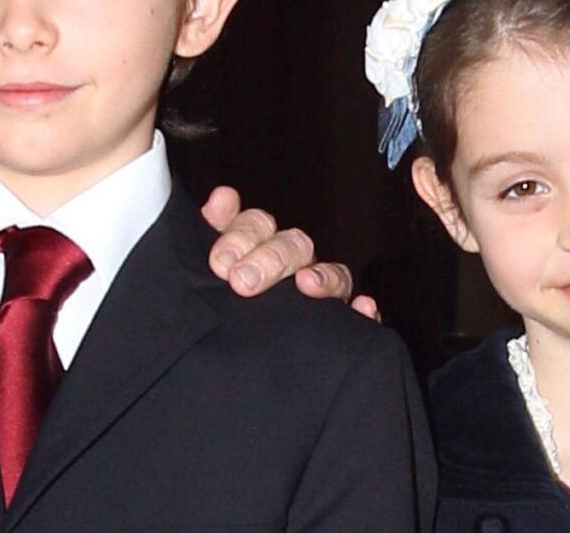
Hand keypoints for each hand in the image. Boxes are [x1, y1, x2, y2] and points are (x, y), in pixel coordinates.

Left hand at [201, 186, 378, 318]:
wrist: (226, 373)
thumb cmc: (220, 311)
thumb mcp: (206, 277)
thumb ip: (208, 238)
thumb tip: (222, 197)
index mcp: (257, 250)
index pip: (257, 225)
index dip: (241, 236)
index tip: (220, 262)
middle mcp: (291, 267)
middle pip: (295, 244)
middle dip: (272, 258)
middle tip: (244, 282)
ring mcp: (320, 295)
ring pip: (333, 274)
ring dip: (324, 276)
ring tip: (306, 285)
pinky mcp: (341, 328)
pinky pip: (360, 317)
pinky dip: (363, 311)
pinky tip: (362, 309)